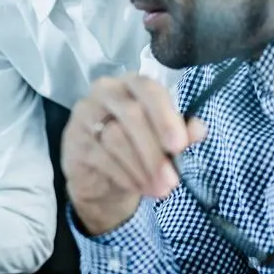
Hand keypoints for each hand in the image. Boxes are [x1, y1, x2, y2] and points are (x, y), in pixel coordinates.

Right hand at [62, 75, 206, 235]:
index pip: (149, 90)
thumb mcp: (163, 140)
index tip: (179, 147)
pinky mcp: (74, 140)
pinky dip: (124, 175)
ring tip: (159, 189)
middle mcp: (106, 92)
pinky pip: (101, 157)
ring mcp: (85, 114)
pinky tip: (138, 187)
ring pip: (116, 139)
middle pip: (132, 115)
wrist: (100, 175)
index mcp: (133, 84)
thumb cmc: (137, 147)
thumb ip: (181, 132)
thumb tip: (199, 129)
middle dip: (155, 152)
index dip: (166, 118)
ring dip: (142, 168)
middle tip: (171, 181)